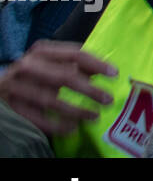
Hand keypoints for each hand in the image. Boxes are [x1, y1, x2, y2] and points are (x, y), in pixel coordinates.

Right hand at [0, 41, 115, 136]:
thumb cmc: (33, 74)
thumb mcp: (52, 64)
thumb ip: (76, 64)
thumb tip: (105, 69)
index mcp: (42, 51)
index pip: (74, 54)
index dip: (97, 64)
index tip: (115, 74)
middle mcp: (27, 66)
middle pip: (64, 77)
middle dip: (89, 90)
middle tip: (108, 99)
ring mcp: (16, 87)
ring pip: (51, 100)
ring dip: (76, 110)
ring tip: (94, 116)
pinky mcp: (10, 107)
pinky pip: (37, 119)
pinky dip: (56, 125)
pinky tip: (72, 128)